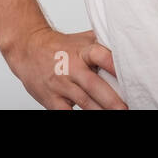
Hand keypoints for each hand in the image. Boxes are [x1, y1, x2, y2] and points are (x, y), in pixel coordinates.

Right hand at [6, 25, 127, 109]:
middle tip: (125, 108)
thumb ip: (103, 42)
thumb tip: (128, 42)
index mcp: (82, 51)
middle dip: (110, 99)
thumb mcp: (82, 39)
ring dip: (99, 111)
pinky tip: (90, 118)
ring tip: (114, 114)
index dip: (113, 64)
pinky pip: (65, 112)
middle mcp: (72, 67)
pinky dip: (76, 116)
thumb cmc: (60, 45)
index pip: (100, 55)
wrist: (28, 48)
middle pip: (93, 84)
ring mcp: (61, 84)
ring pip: (83, 101)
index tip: (129, 73)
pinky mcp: (51, 99)